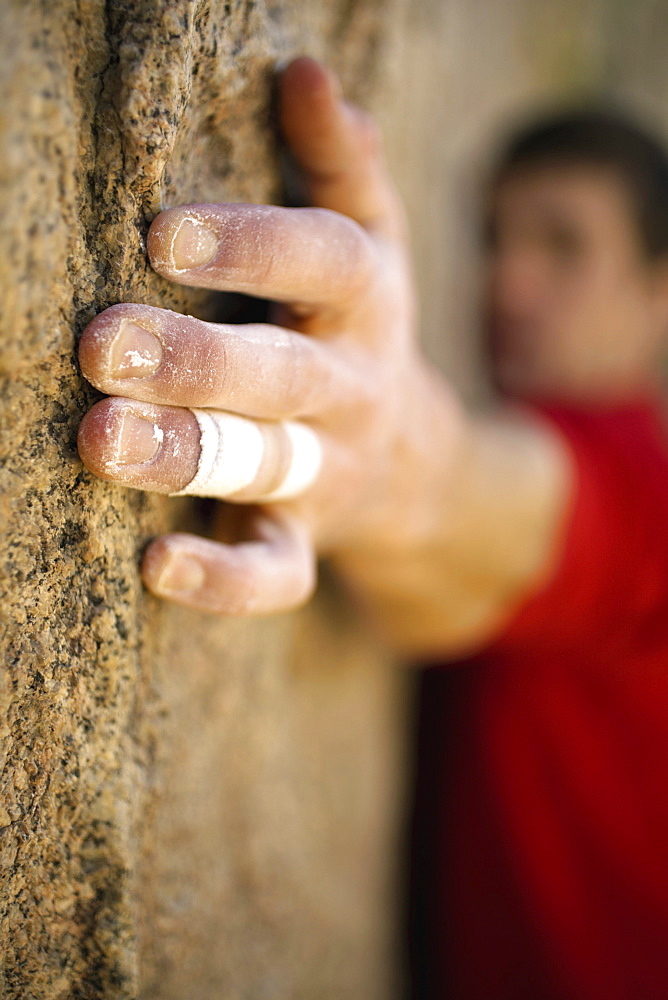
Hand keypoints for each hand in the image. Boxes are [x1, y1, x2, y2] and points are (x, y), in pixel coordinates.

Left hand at [77, 57, 444, 617]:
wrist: (413, 463)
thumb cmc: (355, 332)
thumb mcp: (371, 245)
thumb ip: (342, 167)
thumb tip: (306, 73)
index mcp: (368, 304)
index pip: (325, 260)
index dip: (253, 246)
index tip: (161, 233)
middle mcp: (353, 386)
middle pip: (283, 372)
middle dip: (196, 361)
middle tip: (101, 344)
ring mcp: (330, 470)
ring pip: (267, 464)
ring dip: (187, 454)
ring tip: (99, 440)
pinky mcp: (307, 537)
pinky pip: (278, 571)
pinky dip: (225, 580)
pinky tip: (156, 565)